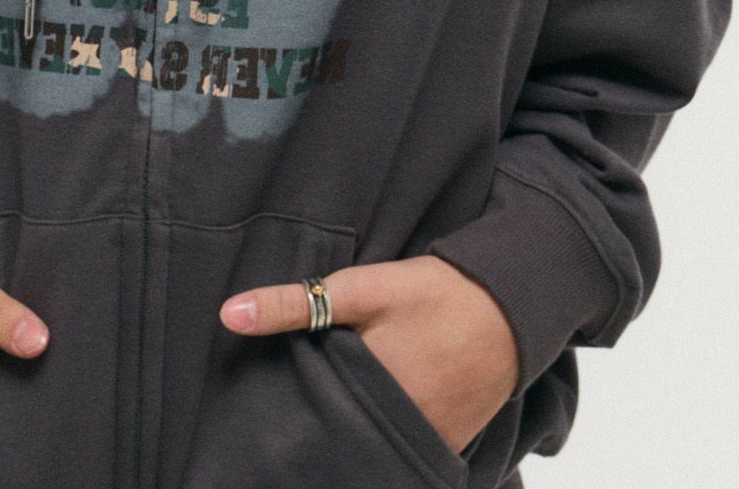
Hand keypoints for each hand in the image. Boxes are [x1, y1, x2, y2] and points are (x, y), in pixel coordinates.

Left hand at [218, 254, 519, 453]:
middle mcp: (397, 429)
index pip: (308, 420)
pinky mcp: (444, 445)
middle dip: (313, 430)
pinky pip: (399, 449)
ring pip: (367, 446)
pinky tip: (365, 418)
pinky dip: (380, 436)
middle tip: (289, 417)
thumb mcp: (360, 288)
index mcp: (369, 391)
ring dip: (348, 433)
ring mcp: (424, 443)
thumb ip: (295, 305)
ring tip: (324, 417)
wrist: (510, 309)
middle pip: (336, 440)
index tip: (259, 416)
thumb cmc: (433, 293)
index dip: (284, 417)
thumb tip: (228, 315)